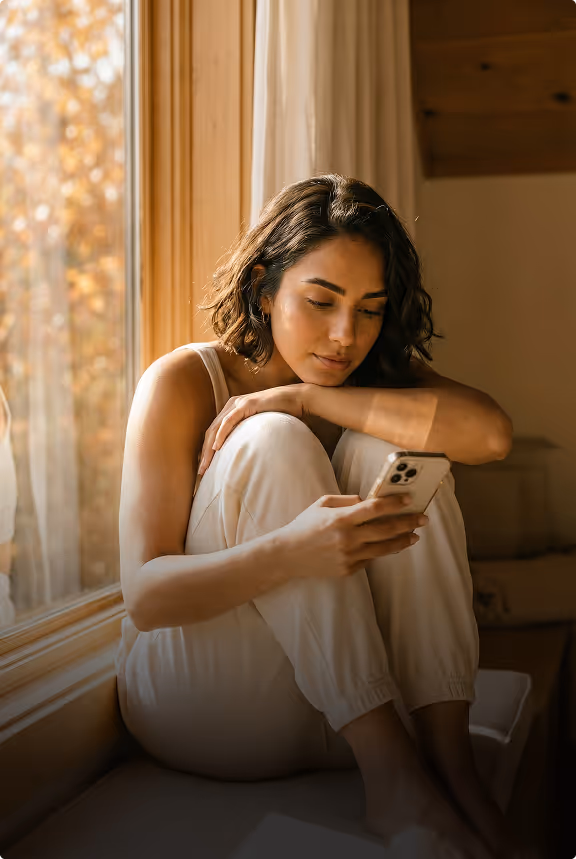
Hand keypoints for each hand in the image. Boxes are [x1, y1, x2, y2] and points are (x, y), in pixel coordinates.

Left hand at [198, 384, 306, 475]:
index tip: (205, 467)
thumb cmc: (281, 414)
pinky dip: (221, 434)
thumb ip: (248, 434)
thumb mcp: (259, 426)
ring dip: (209, 447)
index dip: (207, 450)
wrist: (295, 399)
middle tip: (201, 471)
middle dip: (204, 452)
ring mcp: (237, 403)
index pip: (214, 432)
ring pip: (217, 427)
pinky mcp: (246, 404)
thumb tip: (242, 453)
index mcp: (232, 410)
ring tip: (206, 464)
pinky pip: (229, 421)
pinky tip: (217, 447)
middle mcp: (231, 405)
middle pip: (211, 431)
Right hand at [276, 492, 428, 579]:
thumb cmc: (305, 525)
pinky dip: (381, 551)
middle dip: (408, 523)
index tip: (410, 500)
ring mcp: (349, 556)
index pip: (374, 509)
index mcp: (340, 518)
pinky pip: (370, 559)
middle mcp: (347, 538)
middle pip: (386, 530)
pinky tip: (390, 545)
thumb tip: (369, 501)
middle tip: (423, 518)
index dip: (394, 503)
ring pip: (384, 549)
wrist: (288, 555)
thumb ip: (347, 501)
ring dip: (403, 541)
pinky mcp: (348, 569)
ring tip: (414, 535)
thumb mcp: (322, 504)